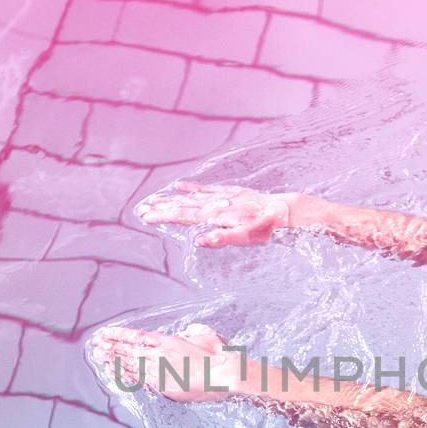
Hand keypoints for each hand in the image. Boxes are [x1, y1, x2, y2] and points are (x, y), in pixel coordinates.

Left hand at [91, 324, 247, 402]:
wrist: (225, 375)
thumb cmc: (218, 354)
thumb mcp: (205, 335)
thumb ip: (192, 332)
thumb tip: (187, 331)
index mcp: (168, 340)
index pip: (136, 336)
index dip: (118, 335)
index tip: (105, 333)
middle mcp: (160, 355)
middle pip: (129, 350)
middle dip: (111, 347)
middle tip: (95, 345)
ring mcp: (161, 372)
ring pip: (131, 365)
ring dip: (114, 361)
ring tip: (100, 357)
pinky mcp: (164, 387)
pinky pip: (139, 381)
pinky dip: (125, 376)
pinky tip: (114, 374)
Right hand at [136, 181, 294, 247]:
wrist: (283, 210)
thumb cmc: (266, 228)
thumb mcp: (246, 238)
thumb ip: (222, 238)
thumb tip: (199, 241)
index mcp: (218, 215)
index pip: (186, 216)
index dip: (165, 216)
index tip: (148, 217)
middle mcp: (217, 204)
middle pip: (185, 206)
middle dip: (162, 208)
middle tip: (142, 209)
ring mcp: (223, 197)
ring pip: (192, 197)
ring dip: (172, 199)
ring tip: (154, 200)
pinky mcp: (231, 193)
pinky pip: (207, 189)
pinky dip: (192, 188)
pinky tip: (180, 186)